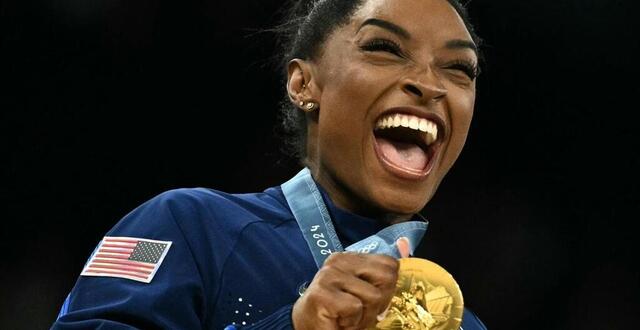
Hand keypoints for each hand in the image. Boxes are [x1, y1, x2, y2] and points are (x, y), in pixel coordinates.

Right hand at [292, 238, 409, 329]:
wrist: (307, 329)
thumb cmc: (340, 313)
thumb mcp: (366, 291)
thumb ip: (383, 272)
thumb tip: (405, 244)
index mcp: (350, 257)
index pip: (389, 264)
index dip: (387, 288)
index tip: (371, 301)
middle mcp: (338, 261)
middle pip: (386, 277)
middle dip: (380, 302)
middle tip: (360, 311)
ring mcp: (329, 275)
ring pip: (373, 296)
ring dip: (364, 317)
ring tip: (348, 318)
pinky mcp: (322, 293)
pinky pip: (355, 307)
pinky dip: (351, 322)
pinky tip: (339, 321)